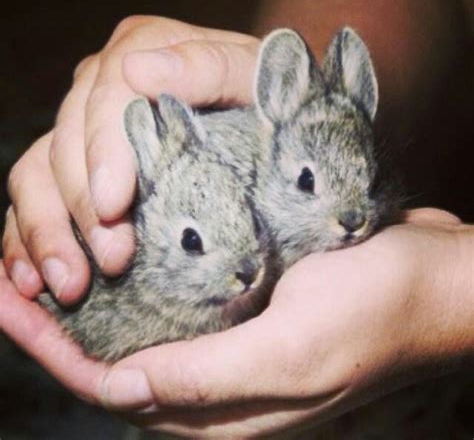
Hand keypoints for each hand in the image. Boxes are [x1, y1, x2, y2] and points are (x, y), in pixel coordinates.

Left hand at [1, 208, 470, 436]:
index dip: (54, 351)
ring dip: (92, 304)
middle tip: (12, 279)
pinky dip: (137, 282)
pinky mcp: (249, 308)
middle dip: (58, 327)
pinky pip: (178, 302)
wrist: (431, 278)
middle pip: (116, 361)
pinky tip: (117, 253)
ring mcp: (236, 343)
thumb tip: (123, 389)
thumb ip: (211, 379)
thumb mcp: (297, 350)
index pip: (113, 387)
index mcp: (228, 407)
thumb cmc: (378, 309)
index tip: (11, 304)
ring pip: (142, 331)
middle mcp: (223, 382)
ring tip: (47, 265)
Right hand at [2, 16, 258, 303]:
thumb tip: (139, 69)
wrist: (263, 110)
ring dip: (47, 233)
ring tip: (67, 284)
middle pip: (68, 145)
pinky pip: (36, 197)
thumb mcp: (252, 76)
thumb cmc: (263, 95)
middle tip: (112, 263)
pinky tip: (35, 277)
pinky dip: (29, 238)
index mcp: (142, 50)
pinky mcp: (80, 164)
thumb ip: (208, 67)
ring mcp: (87, 126)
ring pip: (39, 175)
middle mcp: (102, 86)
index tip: (114, 205)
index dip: (104, 153)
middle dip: (84, 210)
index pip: (106, 101)